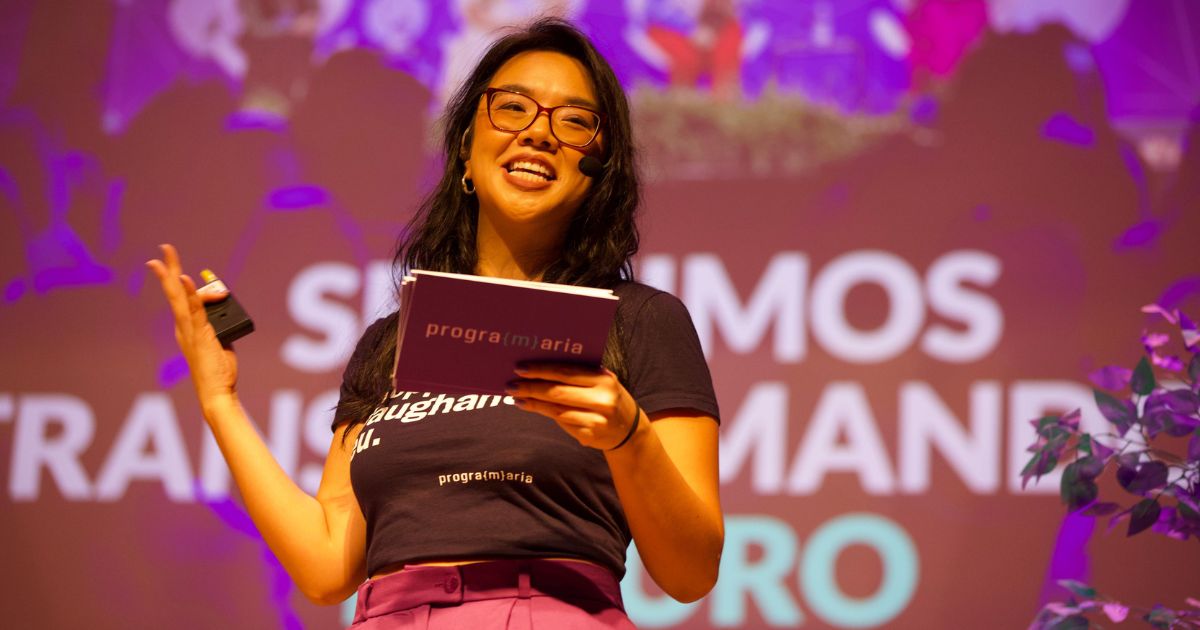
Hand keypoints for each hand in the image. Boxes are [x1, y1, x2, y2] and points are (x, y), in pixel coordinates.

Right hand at [146, 244, 238, 412]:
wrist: (216, 392)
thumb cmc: (218, 371)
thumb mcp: (221, 341)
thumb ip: (220, 325)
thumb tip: (224, 311)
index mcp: (186, 329)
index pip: (180, 299)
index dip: (177, 280)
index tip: (175, 264)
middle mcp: (183, 328)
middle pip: (174, 293)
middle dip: (169, 270)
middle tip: (164, 249)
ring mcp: (189, 331)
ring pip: (179, 298)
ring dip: (174, 275)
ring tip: (168, 257)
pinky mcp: (200, 335)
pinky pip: (194, 311)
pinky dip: (189, 295)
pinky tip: (184, 280)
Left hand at [506, 363, 642, 449]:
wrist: (628, 429)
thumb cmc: (607, 397)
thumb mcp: (601, 381)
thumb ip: (578, 374)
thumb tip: (539, 368)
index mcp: (604, 379)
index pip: (566, 372)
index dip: (541, 370)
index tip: (520, 368)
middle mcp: (602, 399)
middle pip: (558, 391)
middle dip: (531, 387)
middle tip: (511, 384)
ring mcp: (596, 419)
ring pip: (556, 409)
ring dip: (532, 402)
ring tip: (515, 396)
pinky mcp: (589, 434)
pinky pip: (560, 421)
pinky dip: (542, 412)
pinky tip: (528, 406)